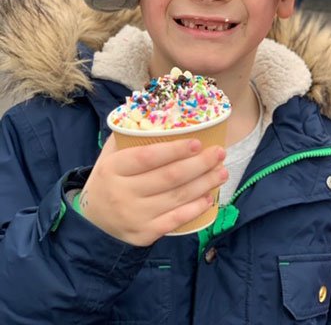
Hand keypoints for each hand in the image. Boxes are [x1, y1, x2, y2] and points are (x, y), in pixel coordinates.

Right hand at [79, 134, 227, 245]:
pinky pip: (176, 220)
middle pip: (169, 177)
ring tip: (222, 171)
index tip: (198, 142)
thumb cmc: (108, 181)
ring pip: (177, 197)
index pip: (148, 157)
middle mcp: (123, 193)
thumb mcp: (109, 157)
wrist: (92, 223)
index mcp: (113, 169)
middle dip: (199, 164)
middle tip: (219, 153)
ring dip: (204, 183)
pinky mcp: (144, 234)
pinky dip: (195, 208)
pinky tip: (210, 197)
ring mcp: (135, 215)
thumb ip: (128, 137)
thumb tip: (157, 113)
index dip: (175, 149)